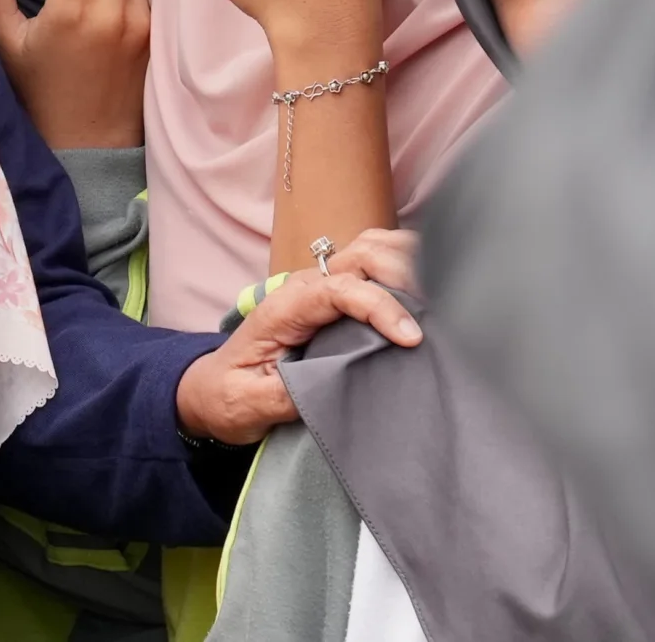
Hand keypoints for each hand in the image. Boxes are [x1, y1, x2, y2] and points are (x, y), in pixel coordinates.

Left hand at [172, 227, 420, 444]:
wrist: (215, 390)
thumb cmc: (231, 394)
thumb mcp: (249, 403)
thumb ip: (287, 394)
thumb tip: (333, 386)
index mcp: (283, 308)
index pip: (338, 289)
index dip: (378, 306)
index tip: (410, 337)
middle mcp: (305, 289)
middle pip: (361, 254)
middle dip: (402, 272)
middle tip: (436, 310)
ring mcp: (322, 290)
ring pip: (370, 251)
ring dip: (406, 263)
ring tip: (439, 297)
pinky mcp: (336, 300)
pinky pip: (374, 269)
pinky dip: (404, 270)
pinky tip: (428, 293)